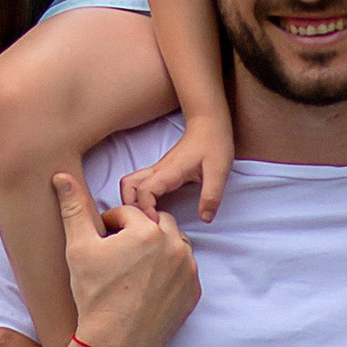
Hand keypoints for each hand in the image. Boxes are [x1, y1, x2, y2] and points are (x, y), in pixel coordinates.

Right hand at [57, 171, 198, 346]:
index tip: (101, 246)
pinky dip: (169, 273)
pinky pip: (183, 271)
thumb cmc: (94, 295)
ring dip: (156, 250)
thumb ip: (74, 208)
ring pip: (173, 245)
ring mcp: (188, 271)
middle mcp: (175, 245)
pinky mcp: (193, 293)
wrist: (114, 345)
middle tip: (117, 257)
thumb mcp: (78, 248)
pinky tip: (147, 287)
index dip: (111, 227)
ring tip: (133, 271)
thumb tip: (62, 176)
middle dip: (138, 233)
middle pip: (156, 224)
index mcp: (148, 229)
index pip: (129, 213)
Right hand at [122, 109, 236, 219]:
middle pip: (127, 186)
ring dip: (133, 202)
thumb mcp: (218, 171)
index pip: (144, 191)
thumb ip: (211, 196)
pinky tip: (156, 210)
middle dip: (130, 206)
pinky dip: (140, 198)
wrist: (209, 123)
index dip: (146, 209)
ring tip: (149, 218)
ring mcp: (158, 170)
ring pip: (131, 184)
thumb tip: (204, 219)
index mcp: (169, 171)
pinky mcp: (162, 171)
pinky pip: (141, 185)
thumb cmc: (213, 144)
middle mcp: (158, 170)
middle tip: (146, 222)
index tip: (157, 223)